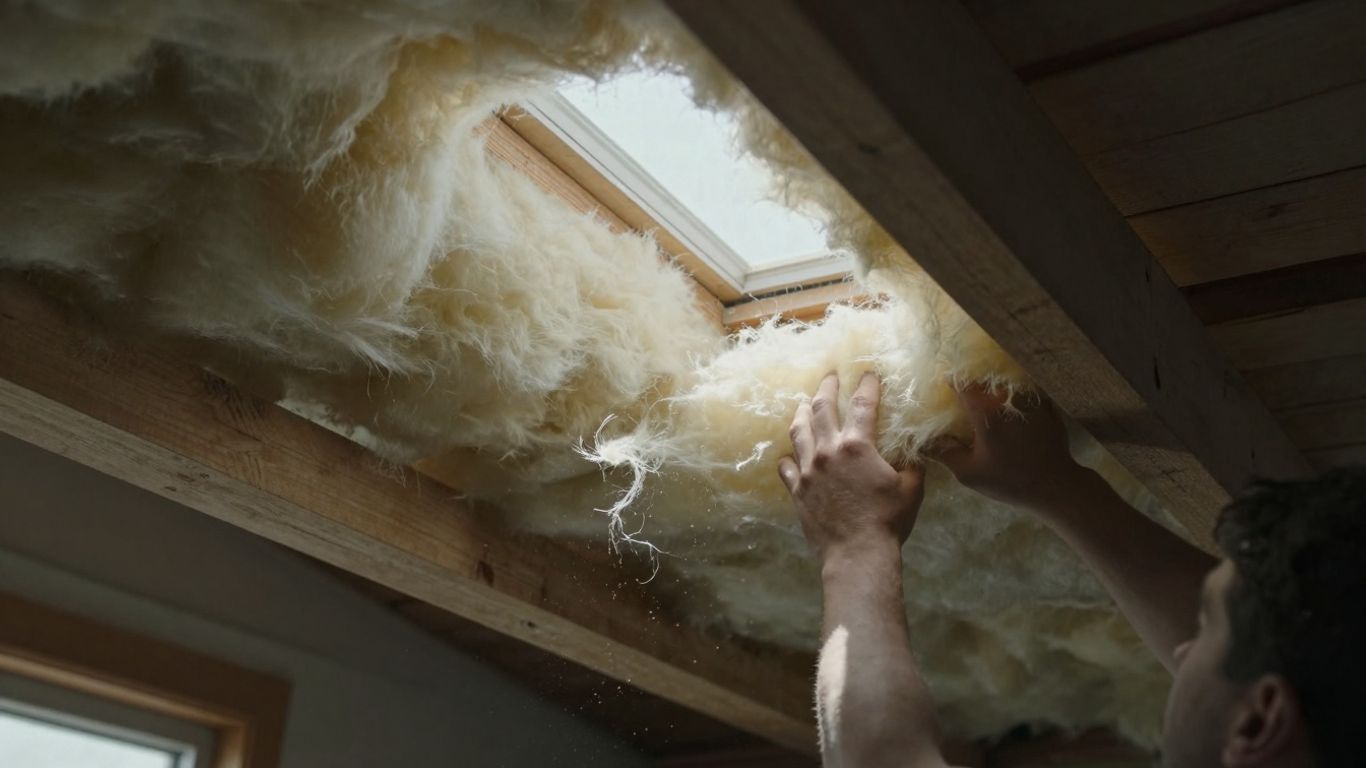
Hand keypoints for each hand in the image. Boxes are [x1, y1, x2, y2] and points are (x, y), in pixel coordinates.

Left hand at [778, 372, 924, 564]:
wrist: (857, 553)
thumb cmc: (888, 521)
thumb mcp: (911, 489)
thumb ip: (912, 466)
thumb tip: (915, 455)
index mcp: (858, 446)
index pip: (863, 405)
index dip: (867, 386)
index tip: (868, 374)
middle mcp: (829, 451)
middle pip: (823, 409)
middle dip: (827, 388)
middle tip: (829, 377)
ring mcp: (809, 470)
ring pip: (799, 432)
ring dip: (802, 413)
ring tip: (803, 404)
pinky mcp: (798, 490)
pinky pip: (786, 467)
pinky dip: (788, 457)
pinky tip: (789, 455)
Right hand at [931, 384, 1085, 511]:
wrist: (1056, 485)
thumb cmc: (1009, 480)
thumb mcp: (969, 473)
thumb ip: (943, 453)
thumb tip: (921, 441)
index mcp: (985, 412)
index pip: (962, 384)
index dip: (951, 384)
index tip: (946, 389)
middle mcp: (1007, 398)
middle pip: (983, 382)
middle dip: (973, 389)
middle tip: (966, 402)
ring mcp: (1030, 398)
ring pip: (1004, 385)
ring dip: (995, 392)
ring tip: (991, 406)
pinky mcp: (1046, 404)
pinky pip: (1024, 393)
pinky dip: (1014, 398)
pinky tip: (1013, 414)